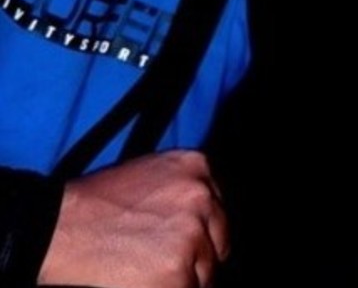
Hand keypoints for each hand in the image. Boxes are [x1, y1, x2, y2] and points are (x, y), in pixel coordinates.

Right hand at [38, 150, 228, 287]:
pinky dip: (170, 287)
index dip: (202, 233)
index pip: (218, 211)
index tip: (186, 243)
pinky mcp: (178, 271)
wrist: (55, 228)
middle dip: (197, 256)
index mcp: (195, 167)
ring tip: (145, 270)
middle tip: (162, 261)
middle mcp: (201, 197)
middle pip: (217, 242)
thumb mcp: (147, 177)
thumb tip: (202, 221)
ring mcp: (192, 234)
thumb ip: (181, 195)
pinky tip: (144, 281)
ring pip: (206, 271)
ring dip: (183, 276)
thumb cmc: (90, 206)